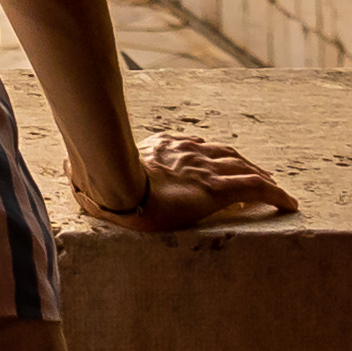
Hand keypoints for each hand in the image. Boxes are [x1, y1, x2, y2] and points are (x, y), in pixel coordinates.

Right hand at [71, 126, 296, 230]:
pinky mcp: (217, 189)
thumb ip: (83, 173)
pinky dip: (276, 195)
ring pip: (244, 168)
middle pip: (225, 153)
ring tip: (277, 189)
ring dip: (262, 177)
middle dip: (243, 163)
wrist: (118, 186)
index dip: (210, 155)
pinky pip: (255, 189)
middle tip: (259, 175)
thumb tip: (61, 166)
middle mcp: (188, 152)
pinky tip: (290, 204)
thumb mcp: (94, 175)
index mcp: (162, 147)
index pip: (195, 146)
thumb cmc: (103, 183)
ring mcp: (205, 168)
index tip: (217, 163)